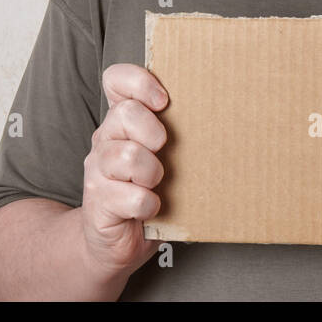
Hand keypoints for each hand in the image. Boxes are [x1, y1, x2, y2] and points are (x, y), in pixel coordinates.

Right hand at [80, 63, 168, 275]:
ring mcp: (97, 171)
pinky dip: (150, 205)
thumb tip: (224, 113)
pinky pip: (132, 197)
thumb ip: (174, 132)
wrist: (115, 242)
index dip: (138, 81)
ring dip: (151, 172)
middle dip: (152, 131)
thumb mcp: (161, 155)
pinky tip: (152, 208)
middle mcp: (104, 140)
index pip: (116, 79)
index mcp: (121, 121)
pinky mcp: (98, 203)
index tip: (163, 101)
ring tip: (156, 183)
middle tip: (163, 149)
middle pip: (124, 114)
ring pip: (126, 155)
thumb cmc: (147, 190)